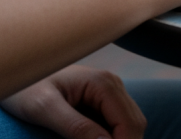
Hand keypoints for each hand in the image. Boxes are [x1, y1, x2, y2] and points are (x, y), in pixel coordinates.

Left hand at [0, 66, 144, 138]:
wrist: (20, 72)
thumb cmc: (26, 88)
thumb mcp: (44, 109)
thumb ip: (75, 126)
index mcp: (104, 83)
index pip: (129, 122)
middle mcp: (113, 84)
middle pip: (135, 123)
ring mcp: (111, 90)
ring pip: (130, 122)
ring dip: (121, 138)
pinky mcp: (104, 98)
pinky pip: (119, 121)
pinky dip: (114, 135)